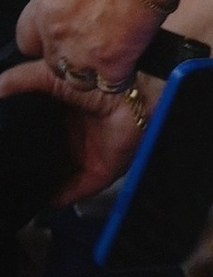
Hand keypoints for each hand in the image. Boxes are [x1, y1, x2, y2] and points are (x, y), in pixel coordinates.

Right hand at [0, 54, 152, 203]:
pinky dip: (61, 198)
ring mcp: (84, 158)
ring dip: (39, 186)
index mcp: (56, 119)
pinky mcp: (100, 172)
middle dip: (24, 169)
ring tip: (16, 192)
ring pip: (57, 179)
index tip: (0, 148)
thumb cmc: (97, 80)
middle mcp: (69, 140)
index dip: (13, 142)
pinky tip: (44, 201)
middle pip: (41, 161)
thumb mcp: (49, 75)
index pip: (30, 136)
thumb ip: (18, 81)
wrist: (136, 93)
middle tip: (4, 174)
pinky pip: (77, 191)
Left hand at [15, 0, 160, 98]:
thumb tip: (74, 9)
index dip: (46, 43)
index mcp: (42, 7)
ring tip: (114, 55)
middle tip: (95, 46)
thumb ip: (65, 0)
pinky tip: (132, 59)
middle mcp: (55, 33)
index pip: (27, 42)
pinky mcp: (109, 64)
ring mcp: (80, 52)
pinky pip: (112, 83)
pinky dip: (123, 75)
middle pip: (54, 64)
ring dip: (95, 72)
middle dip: (72, 59)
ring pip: (78, 80)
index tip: (61, 39)